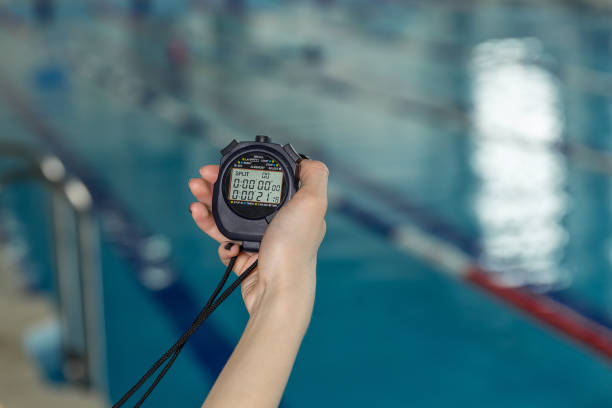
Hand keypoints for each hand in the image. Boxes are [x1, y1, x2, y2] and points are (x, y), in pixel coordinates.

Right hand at [188, 160, 328, 316]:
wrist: (277, 290)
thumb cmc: (294, 248)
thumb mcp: (313, 204)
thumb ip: (314, 177)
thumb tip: (307, 160)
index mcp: (293, 208)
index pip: (265, 182)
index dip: (245, 170)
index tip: (226, 164)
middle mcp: (278, 223)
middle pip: (242, 197)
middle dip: (218, 186)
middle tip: (200, 179)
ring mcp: (260, 241)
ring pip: (228, 216)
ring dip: (208, 204)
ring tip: (194, 198)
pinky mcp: (244, 257)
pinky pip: (223, 238)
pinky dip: (211, 228)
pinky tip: (204, 221)